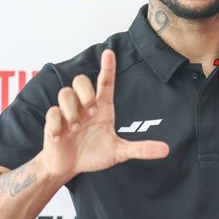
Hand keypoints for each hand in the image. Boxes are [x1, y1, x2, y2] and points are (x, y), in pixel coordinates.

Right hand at [41, 49, 168, 180]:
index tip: (109, 52)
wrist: (68, 166)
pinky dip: (56, 126)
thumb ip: (140, 149)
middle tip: (91, 112)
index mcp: (102, 107)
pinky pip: (52, 113)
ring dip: (71, 111)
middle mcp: (84, 105)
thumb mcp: (119, 152)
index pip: (105, 82)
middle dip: (86, 93)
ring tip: (74, 129)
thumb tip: (166, 150)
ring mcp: (67, 111)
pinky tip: (59, 138)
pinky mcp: (52, 121)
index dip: (107, 66)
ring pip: (65, 93)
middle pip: (81, 80)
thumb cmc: (93, 154)